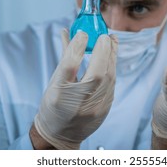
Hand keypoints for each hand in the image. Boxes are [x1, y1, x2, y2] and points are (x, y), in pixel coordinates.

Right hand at [33, 29, 117, 148]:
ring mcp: (94, 108)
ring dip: (112, 57)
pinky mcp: (105, 108)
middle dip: (103, 51)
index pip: (69, 66)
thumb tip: (67, 32)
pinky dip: (112, 68)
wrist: (61, 134)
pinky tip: (112, 56)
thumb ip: (64, 57)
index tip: (83, 33)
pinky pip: (112, 84)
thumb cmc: (54, 105)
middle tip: (104, 35)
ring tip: (112, 41)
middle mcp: (77, 102)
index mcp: (59, 94)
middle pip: (95, 74)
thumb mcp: (54, 81)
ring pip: (109, 79)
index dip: (77, 48)